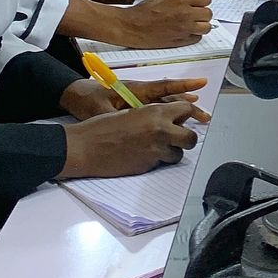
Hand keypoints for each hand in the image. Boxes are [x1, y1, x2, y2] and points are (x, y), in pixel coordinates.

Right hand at [58, 102, 199, 180]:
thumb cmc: (104, 126)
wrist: (86, 147)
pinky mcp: (147, 166)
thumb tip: (168, 119)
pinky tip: (143, 155)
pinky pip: (161, 164)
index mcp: (157, 112)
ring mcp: (155, 151)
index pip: (186, 110)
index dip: (184, 115)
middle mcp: (161, 131)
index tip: (183, 118)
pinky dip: (157, 161)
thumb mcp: (133, 111)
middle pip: (191, 138)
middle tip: (178, 138)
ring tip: (158, 148)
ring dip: (172, 152)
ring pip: (178, 154)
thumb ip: (154, 115)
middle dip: (186, 138)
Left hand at [59, 76, 210, 122]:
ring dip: (182, 109)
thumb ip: (119, 117)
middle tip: (204, 116)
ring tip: (199, 117)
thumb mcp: (101, 110)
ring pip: (166, 104)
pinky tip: (178, 121)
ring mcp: (139, 99)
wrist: (75, 95)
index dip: (183, 86)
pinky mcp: (135, 106)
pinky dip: (170, 113)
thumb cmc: (87, 99)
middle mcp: (141, 93)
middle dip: (188, 106)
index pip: (164, 87)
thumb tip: (134, 126)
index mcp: (135, 90)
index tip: (201, 85)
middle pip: (169, 98)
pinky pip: (158, 109)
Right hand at [116, 0, 212, 48]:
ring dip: (202, 24)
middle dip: (203, 11)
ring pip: (206, 27)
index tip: (199, 1)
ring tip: (195, 22)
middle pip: (208, 13)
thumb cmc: (143, 10)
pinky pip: (197, 38)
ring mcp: (183, 29)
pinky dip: (195, 34)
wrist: (132, 26)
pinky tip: (187, 30)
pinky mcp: (179, 41)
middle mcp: (185, 15)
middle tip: (197, 11)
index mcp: (181, 0)